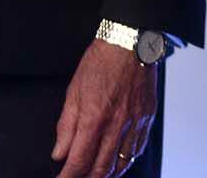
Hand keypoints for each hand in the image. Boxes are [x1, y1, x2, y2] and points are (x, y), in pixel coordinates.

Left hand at [52, 39, 157, 177]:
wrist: (130, 42)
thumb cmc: (101, 62)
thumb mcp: (74, 91)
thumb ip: (66, 126)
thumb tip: (59, 152)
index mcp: (94, 118)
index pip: (79, 161)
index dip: (68, 177)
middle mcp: (116, 125)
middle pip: (102, 168)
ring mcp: (135, 122)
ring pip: (123, 163)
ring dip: (108, 174)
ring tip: (98, 175)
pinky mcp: (147, 117)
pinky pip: (139, 149)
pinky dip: (128, 161)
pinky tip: (120, 161)